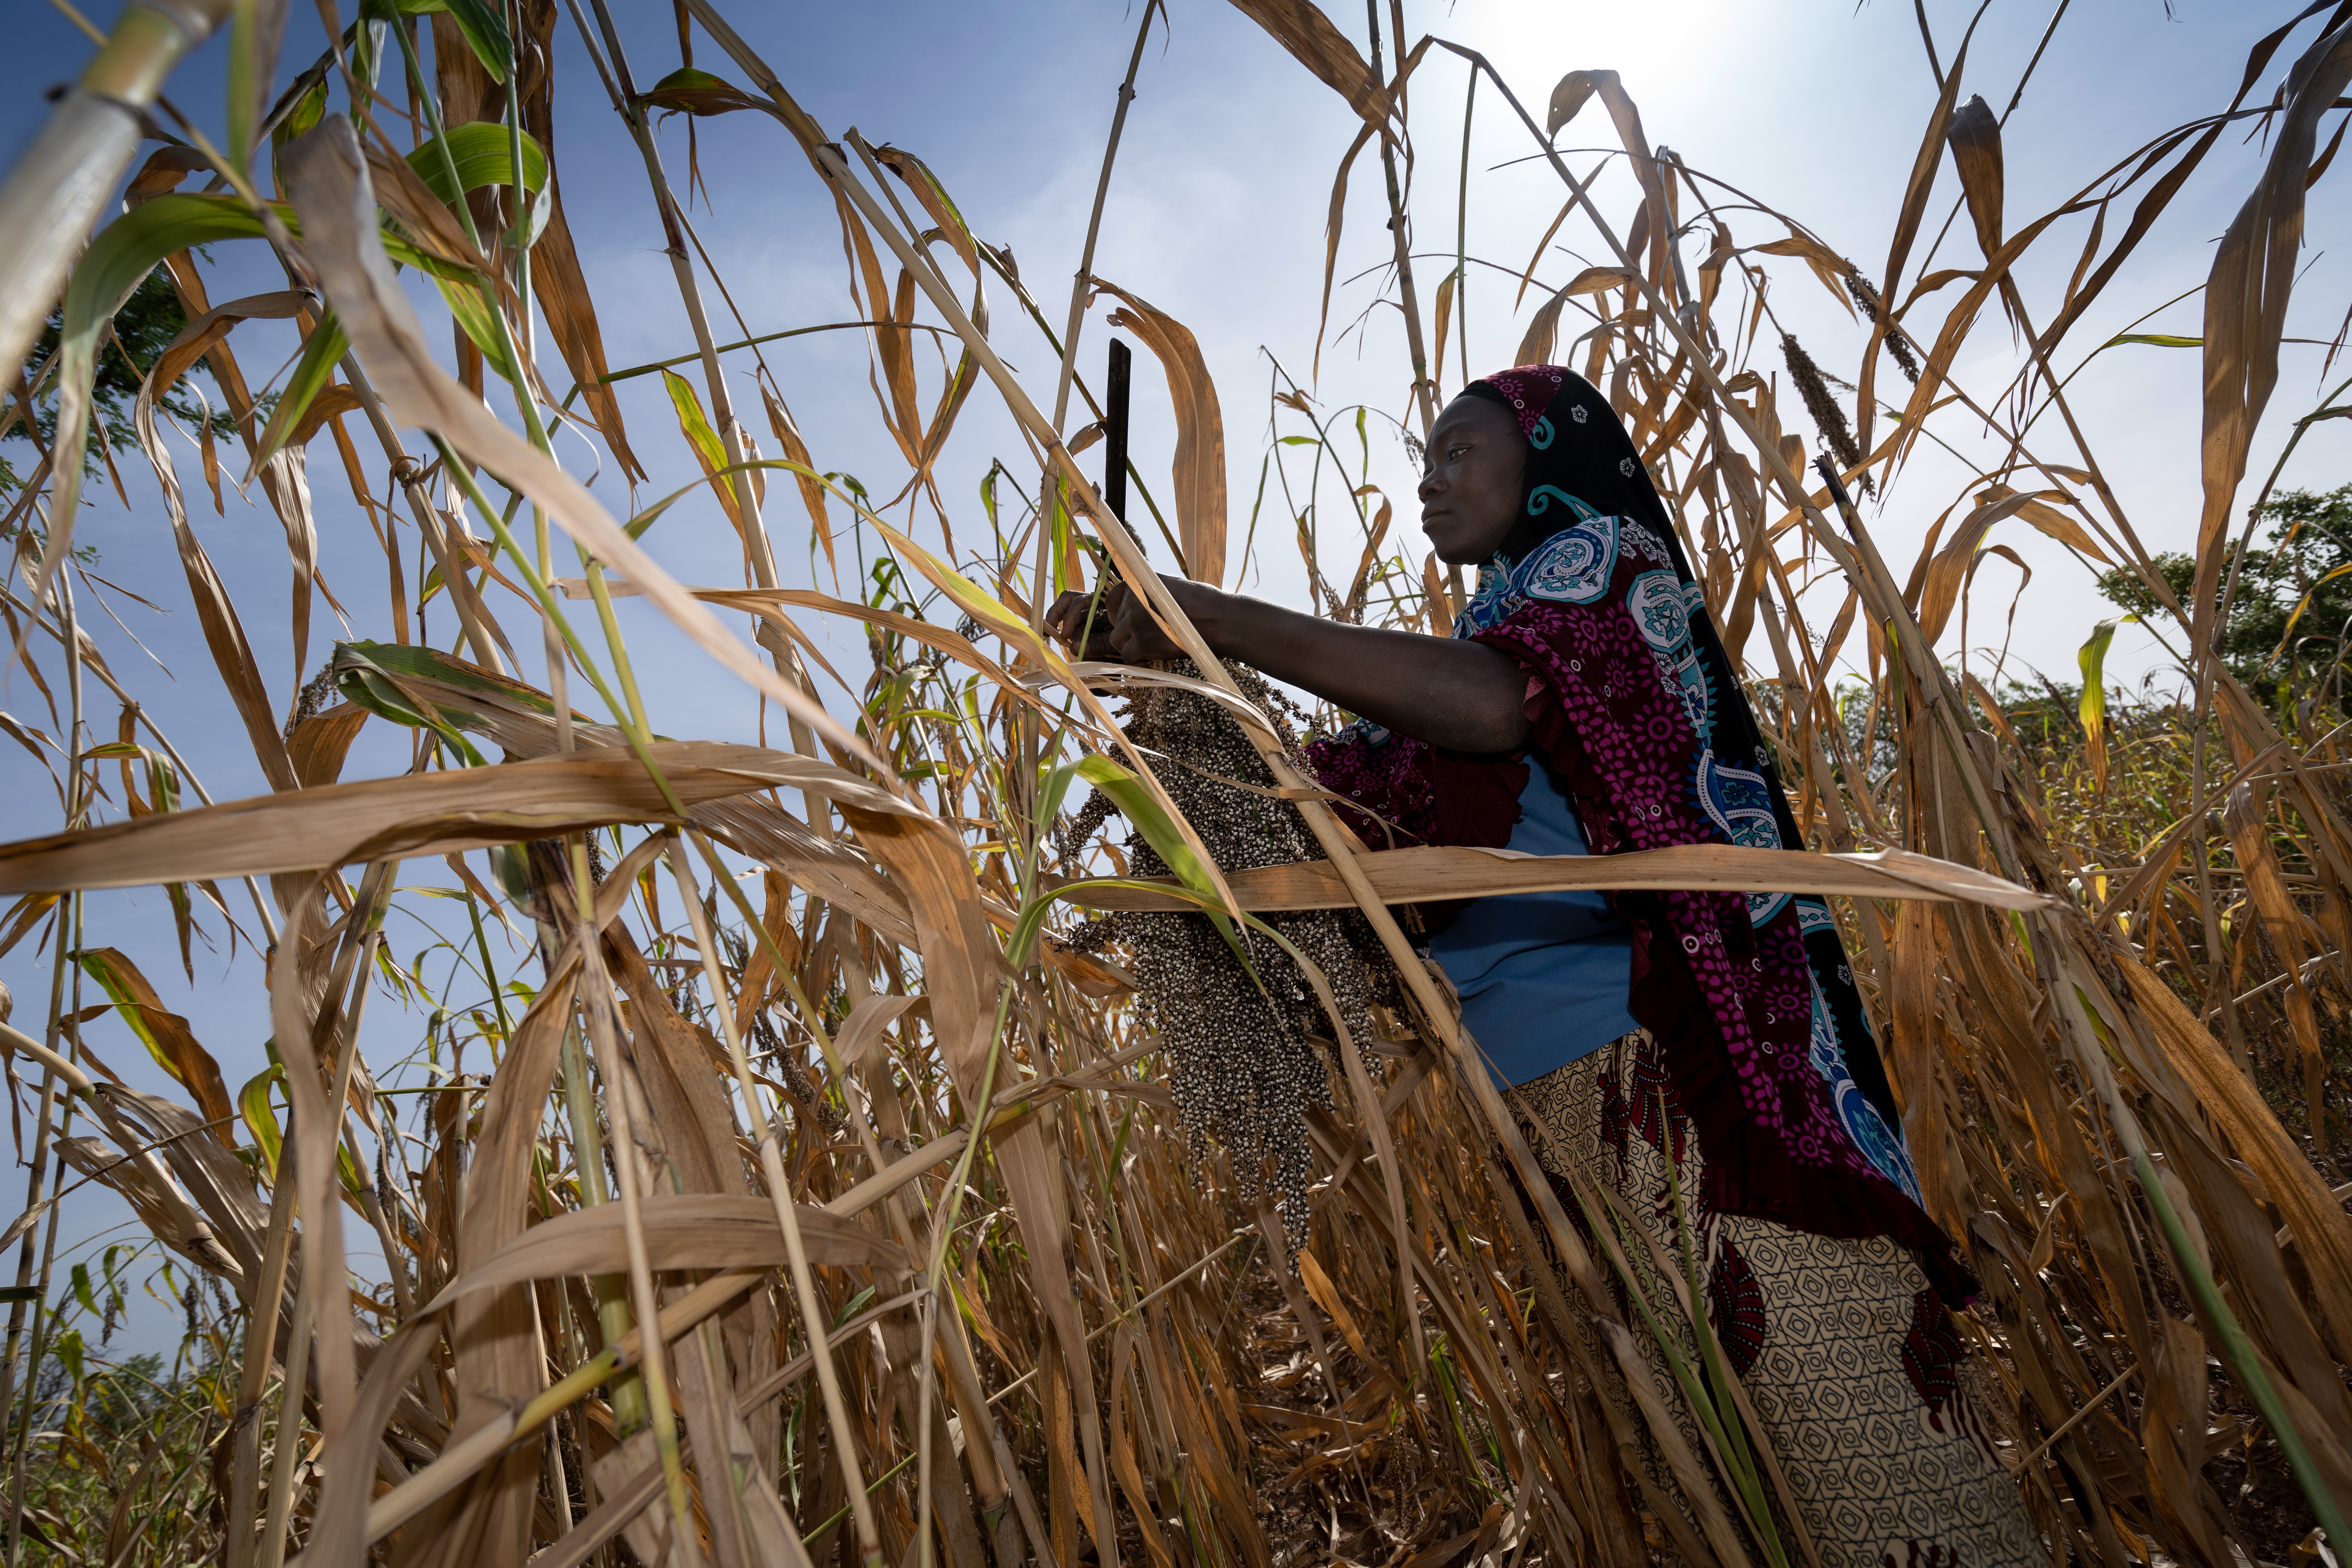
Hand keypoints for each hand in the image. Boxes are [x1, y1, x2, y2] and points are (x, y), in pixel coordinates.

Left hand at [1045, 575, 1213, 663]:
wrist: (1216, 619)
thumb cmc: (1201, 602)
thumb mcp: (1169, 586)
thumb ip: (1148, 592)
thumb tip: (1136, 602)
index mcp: (1138, 582)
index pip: (1111, 599)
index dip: (1118, 612)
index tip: (1128, 620)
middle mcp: (1132, 600)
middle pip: (1115, 622)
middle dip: (1128, 631)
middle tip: (1148, 636)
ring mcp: (1135, 621)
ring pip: (1117, 640)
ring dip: (1129, 646)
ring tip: (1149, 648)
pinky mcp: (1141, 642)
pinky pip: (1127, 656)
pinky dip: (1137, 661)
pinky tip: (1151, 658)